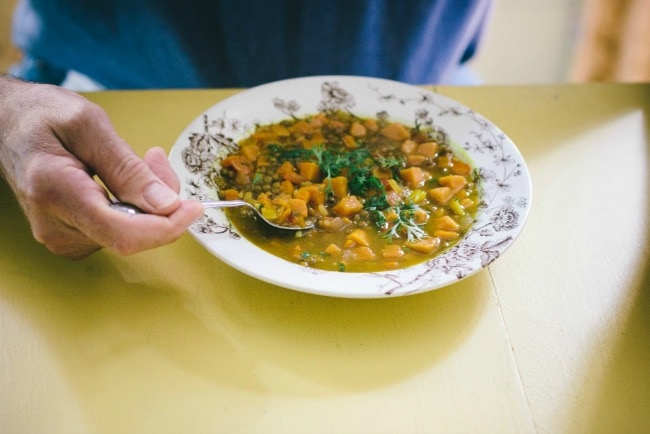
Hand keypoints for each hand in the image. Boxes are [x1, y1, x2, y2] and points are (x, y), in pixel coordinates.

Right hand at [0, 76, 203, 258]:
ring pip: (130, 235)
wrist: (7, 124)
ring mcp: (62, 236)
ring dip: (150, 204)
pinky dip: (136, 208)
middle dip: (162, 205)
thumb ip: (127, 168)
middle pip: (132, 236)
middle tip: (157, 159)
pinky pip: (119, 231)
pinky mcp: (72, 237)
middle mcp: (55, 226)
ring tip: (141, 161)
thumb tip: (166, 205)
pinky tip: (127, 182)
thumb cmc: (42, 116)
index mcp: (56, 192)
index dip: (168, 226)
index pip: (125, 234)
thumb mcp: (90, 126)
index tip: (194, 207)